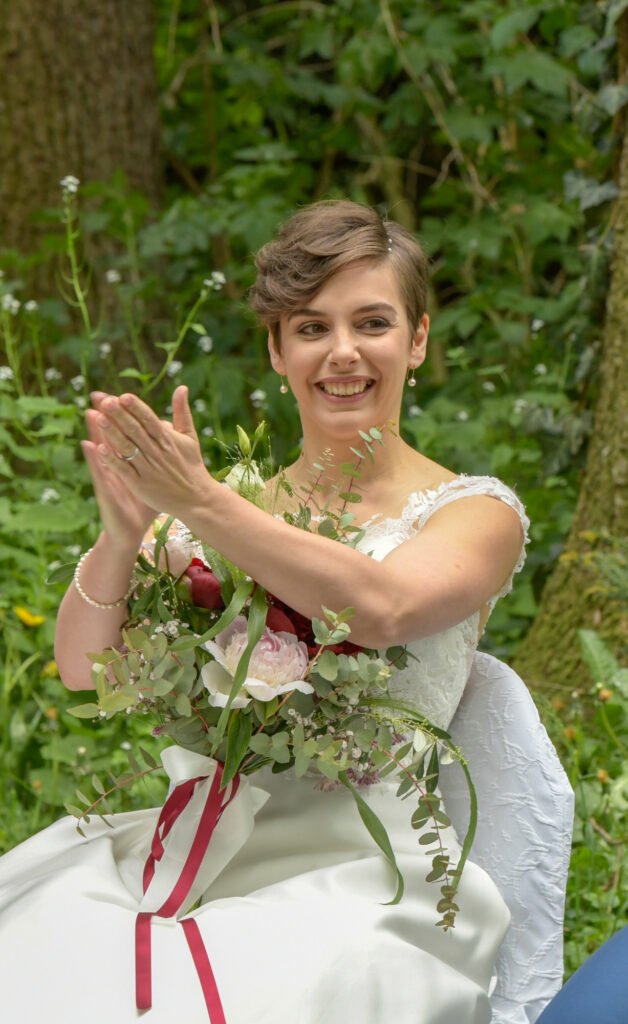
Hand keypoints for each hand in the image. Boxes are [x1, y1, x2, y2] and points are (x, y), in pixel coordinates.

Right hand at [82, 391, 156, 548]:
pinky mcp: (105, 490)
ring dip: (97, 431)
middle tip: (101, 395)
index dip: (124, 417)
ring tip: (91, 412)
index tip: (122, 395)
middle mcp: (118, 465)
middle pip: (112, 436)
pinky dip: (95, 459)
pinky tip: (88, 444)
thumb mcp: (155, 480)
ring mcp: (110, 476)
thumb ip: (163, 458)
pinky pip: (100, 472)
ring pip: (103, 450)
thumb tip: (172, 439)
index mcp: (131, 461)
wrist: (131, 530)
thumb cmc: (144, 505)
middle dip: (108, 416)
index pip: (127, 434)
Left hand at [94, 385, 213, 518]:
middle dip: (120, 415)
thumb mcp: (189, 437)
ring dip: (112, 433)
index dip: (136, 408)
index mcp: (167, 439)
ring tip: (99, 418)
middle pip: (135, 430)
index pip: (149, 419)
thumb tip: (181, 387)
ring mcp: (148, 469)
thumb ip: (182, 412)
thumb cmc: (192, 465)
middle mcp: (157, 452)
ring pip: (127, 448)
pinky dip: (112, 460)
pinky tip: (99, 449)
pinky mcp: (140, 485)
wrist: (197, 499)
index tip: (124, 396)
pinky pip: (124, 470)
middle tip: (105, 402)